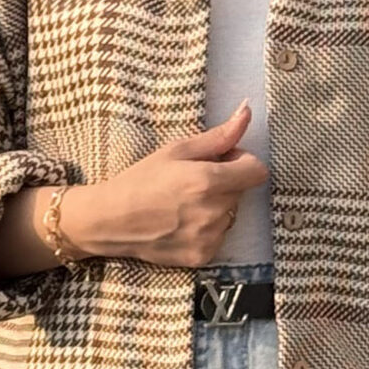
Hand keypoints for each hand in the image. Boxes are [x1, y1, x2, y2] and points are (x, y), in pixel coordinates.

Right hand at [64, 104, 266, 267]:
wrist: (111, 220)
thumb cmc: (141, 179)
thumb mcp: (176, 150)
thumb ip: (218, 136)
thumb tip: (247, 112)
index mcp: (209, 181)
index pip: (257, 171)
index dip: (242, 162)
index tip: (222, 161)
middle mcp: (214, 212)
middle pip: (242, 192)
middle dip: (225, 183)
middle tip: (192, 182)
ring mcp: (210, 237)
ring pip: (231, 215)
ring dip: (216, 207)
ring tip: (183, 205)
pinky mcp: (203, 256)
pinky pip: (218, 236)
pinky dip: (206, 229)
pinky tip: (181, 223)